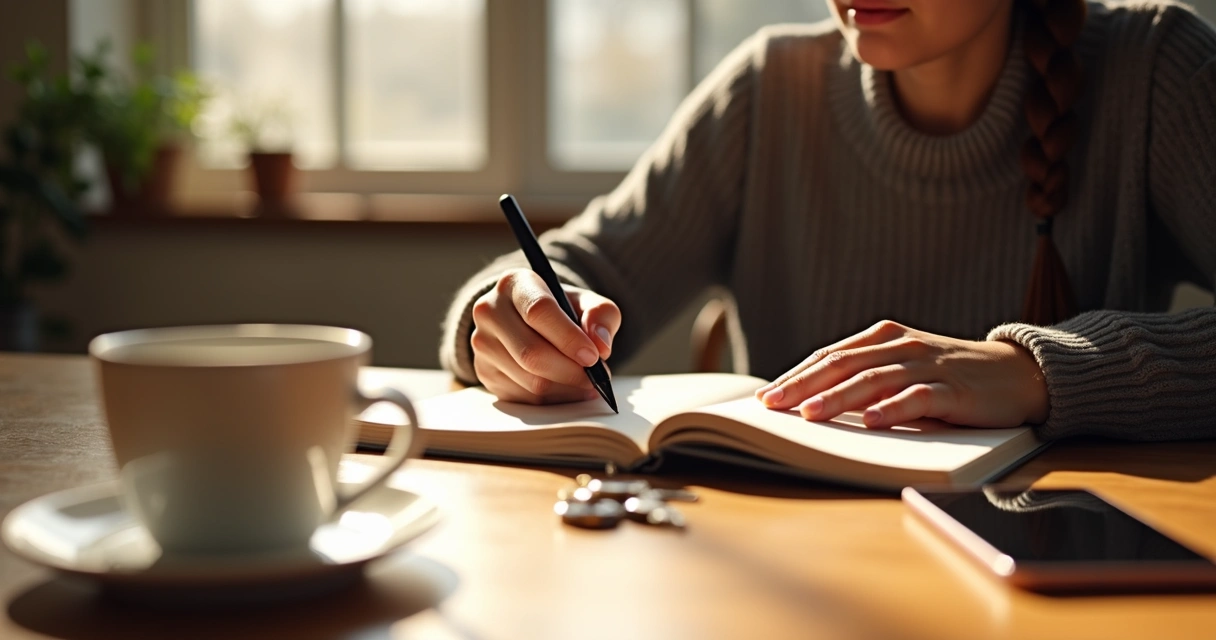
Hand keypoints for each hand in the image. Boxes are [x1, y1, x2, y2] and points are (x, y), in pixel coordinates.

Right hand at [470, 269, 620, 403]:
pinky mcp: (484, 372)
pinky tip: (568, 389)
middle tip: (596, 376)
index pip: (538, 311)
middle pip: (531, 352)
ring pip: (530, 380)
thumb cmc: (560, 310)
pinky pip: (525, 397)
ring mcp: (482, 344)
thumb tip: (600, 346)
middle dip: (571, 371)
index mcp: (514, 284)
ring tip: (587, 383)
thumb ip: (601, 315)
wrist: (527, 321)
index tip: (593, 356)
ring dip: (566, 388)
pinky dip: (553, 399)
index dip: (568, 338)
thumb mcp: (586, 302)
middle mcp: (490, 311)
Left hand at [754, 321, 1048, 427]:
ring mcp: (928, 366)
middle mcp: (901, 346)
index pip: (830, 356)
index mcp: (884, 338)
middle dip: (803, 386)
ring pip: (873, 379)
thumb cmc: (950, 377)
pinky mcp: (954, 389)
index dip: (796, 375)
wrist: (1019, 374)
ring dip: (838, 398)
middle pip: (843, 365)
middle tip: (772, 406)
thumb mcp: (904, 369)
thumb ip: (866, 378)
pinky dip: (892, 409)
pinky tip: (870, 422)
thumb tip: (811, 404)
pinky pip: (918, 397)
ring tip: (808, 415)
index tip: (764, 397)